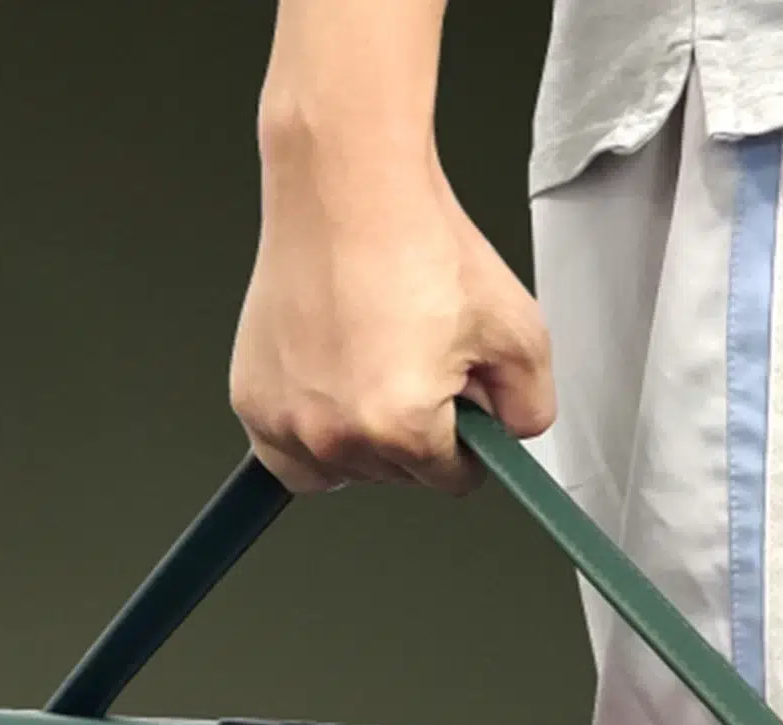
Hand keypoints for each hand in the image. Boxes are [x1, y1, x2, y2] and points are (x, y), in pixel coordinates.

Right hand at [230, 143, 555, 496]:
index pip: (451, 480)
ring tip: (373, 362)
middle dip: (415, 431)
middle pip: (396, 476)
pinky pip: (287, 454)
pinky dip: (313, 431)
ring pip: (341, 471)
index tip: (460, 403)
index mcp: (401, 428)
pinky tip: (333, 379)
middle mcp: (335, 436)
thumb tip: (513, 438)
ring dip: (363, 435)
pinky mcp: (251, 401)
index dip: (467, 440)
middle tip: (416, 362)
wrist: (346, 187)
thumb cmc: (416, 242)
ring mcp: (285, 422)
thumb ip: (530, 407)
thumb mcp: (516, 329)